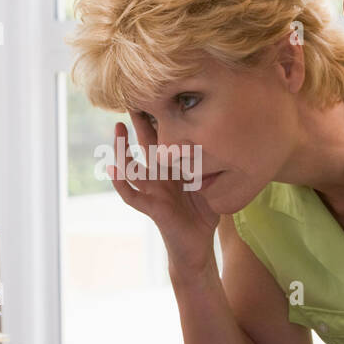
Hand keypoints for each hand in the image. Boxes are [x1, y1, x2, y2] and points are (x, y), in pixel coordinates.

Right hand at [109, 115, 219, 272]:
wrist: (198, 246)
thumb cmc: (203, 216)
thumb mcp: (210, 185)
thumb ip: (213, 166)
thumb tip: (231, 140)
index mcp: (173, 170)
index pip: (164, 140)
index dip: (159, 121)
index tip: (159, 97)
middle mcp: (160, 178)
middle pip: (146, 147)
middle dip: (139, 125)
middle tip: (132, 100)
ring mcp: (153, 192)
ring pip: (133, 167)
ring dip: (123, 149)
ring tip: (117, 129)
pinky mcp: (152, 208)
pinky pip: (132, 195)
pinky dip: (122, 183)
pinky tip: (113, 169)